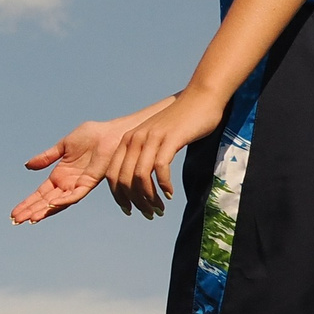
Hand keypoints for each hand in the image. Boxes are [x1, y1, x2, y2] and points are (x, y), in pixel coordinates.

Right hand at [11, 120, 126, 223]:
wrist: (110, 133)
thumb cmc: (91, 136)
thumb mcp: (63, 146)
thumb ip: (46, 157)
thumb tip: (27, 166)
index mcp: (59, 175)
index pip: (40, 193)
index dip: (27, 203)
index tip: (14, 213)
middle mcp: (67, 184)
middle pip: (45, 201)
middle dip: (31, 211)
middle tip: (16, 221)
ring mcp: (78, 185)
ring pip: (58, 202)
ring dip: (44, 210)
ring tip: (30, 219)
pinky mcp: (89, 182)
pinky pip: (75, 195)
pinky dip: (63, 200)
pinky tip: (51, 204)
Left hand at [103, 86, 227, 218]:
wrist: (200, 99)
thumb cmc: (180, 123)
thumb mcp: (154, 139)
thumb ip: (144, 156)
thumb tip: (138, 183)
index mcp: (127, 141)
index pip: (112, 175)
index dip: (119, 197)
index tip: (130, 211)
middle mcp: (135, 139)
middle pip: (124, 180)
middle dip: (135, 202)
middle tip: (149, 214)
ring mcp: (151, 138)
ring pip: (140, 178)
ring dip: (149, 198)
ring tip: (159, 209)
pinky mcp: (169, 139)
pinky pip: (160, 168)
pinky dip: (164, 186)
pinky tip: (170, 193)